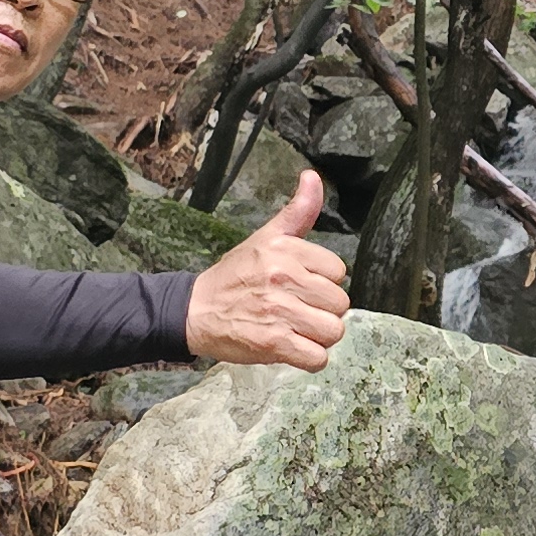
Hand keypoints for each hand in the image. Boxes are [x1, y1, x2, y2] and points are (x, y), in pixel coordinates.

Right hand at [186, 171, 351, 369]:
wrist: (195, 310)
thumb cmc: (235, 276)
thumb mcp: (266, 237)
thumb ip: (297, 211)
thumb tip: (313, 177)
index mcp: (286, 250)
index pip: (338, 271)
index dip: (322, 282)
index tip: (301, 285)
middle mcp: (284, 278)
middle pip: (340, 304)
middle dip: (322, 311)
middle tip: (297, 310)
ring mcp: (280, 312)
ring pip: (333, 331)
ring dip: (317, 336)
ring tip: (294, 328)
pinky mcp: (274, 344)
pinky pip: (317, 358)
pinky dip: (308, 358)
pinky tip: (292, 347)